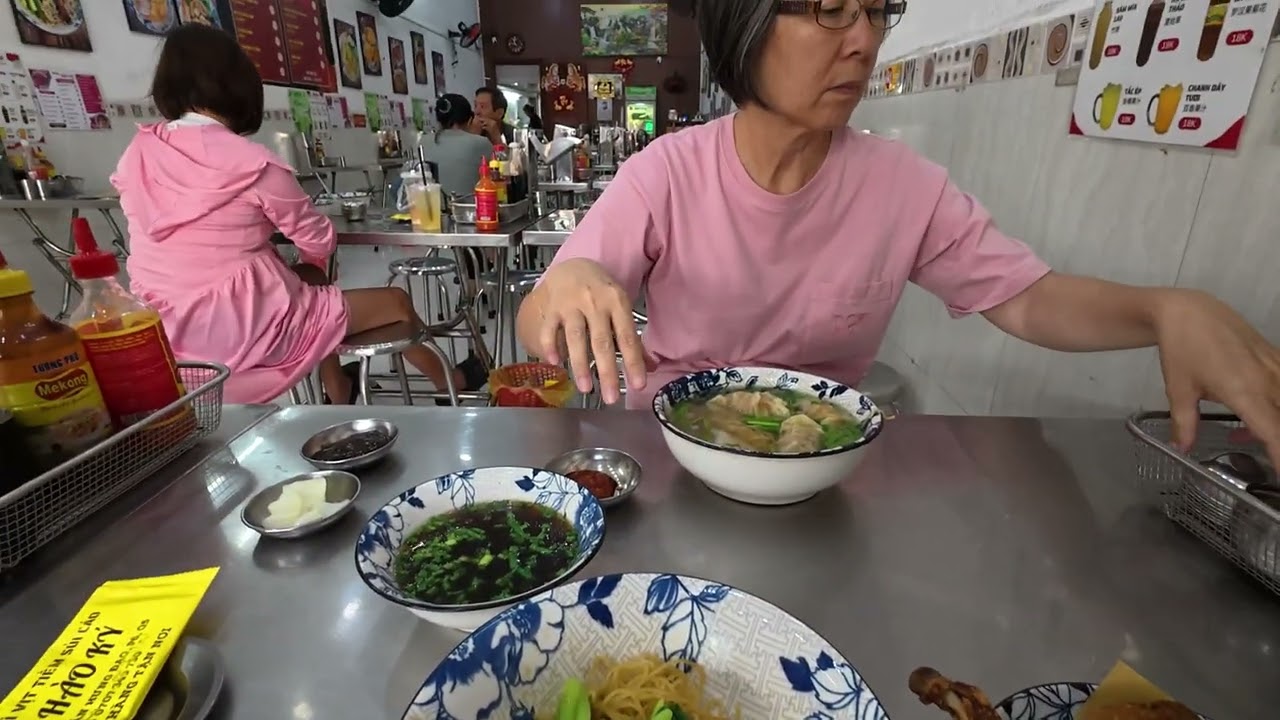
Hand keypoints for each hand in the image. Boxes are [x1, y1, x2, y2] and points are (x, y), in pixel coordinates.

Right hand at [532, 258, 645, 403]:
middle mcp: (595, 303)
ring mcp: (571, 304)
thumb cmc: (601, 291)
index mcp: (617, 302)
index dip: (633, 362)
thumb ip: (631, 338)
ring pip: (576, 337)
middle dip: (607, 371)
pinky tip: (555, 363)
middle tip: (611, 398)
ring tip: (585, 388)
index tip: (638, 385)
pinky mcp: (552, 307)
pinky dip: (551, 346)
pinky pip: (550, 329)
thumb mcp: (621, 307)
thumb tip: (649, 367)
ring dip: (580, 364)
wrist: (573, 266)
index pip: (628, 337)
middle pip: (602, 341)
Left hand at [1155, 289, 1279, 462]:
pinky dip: (1277, 403)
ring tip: (1244, 434)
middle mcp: (1268, 380)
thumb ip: (1184, 423)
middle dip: (1278, 442)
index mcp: (1245, 392)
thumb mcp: (1178, 390)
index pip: (1274, 432)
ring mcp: (1275, 365)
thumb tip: (1182, 449)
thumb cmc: (1180, 349)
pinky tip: (1254, 413)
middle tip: (1266, 457)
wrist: (1186, 309)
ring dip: (1275, 423)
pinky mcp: (1274, 355)